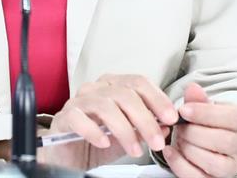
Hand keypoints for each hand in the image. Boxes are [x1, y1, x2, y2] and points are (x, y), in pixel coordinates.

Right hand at [39, 74, 179, 169]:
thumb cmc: (98, 140)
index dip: (157, 98)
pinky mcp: (64, 117)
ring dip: (125, 130)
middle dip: (145, 119)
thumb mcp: (128, 136)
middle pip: (125, 94)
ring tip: (135, 150)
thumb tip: (165, 126)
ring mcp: (79, 101)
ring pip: (105, 106)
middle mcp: (96, 88)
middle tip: (157, 142)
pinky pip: (79, 119)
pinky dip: (94, 131)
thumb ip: (144, 129)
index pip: (138, 82)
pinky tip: (104, 143)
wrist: (69, 154)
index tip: (171, 117)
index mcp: (113, 86)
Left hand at [162, 83, 236, 177]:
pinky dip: (179, 164)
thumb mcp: (201, 106)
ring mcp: (231, 166)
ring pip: (215, 163)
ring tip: (177, 138)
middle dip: (195, 132)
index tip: (184, 110)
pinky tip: (169, 151)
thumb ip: (197, 99)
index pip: (234, 118)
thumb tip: (193, 89)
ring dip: (189, 149)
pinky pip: (198, 177)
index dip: (207, 114)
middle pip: (225, 142)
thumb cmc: (203, 121)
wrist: (200, 139)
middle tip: (179, 125)